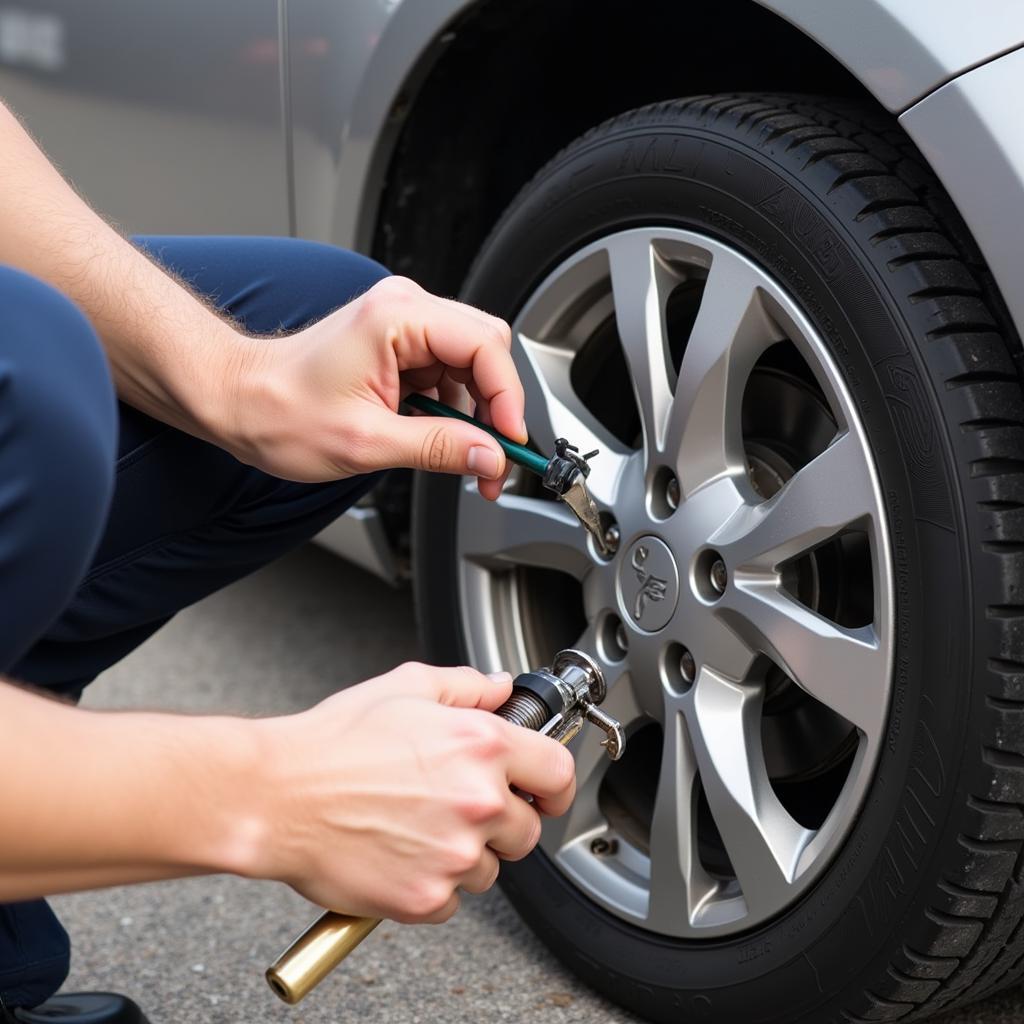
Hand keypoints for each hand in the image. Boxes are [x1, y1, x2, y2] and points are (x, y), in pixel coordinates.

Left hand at [228, 276, 524, 499]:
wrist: (237, 401)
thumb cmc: (279, 411)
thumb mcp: (366, 443)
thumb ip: (438, 448)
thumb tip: (490, 458)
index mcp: (396, 318)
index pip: (484, 346)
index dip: (508, 398)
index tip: (510, 442)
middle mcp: (403, 309)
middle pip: (486, 348)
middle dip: (497, 405)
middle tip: (494, 455)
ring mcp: (401, 324)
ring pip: (470, 363)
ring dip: (475, 411)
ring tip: (462, 454)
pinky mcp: (397, 344)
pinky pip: (447, 372)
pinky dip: (453, 408)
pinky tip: (438, 435)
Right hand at [249, 663, 575, 922]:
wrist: (278, 796)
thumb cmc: (334, 742)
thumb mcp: (406, 688)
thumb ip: (466, 686)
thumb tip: (501, 688)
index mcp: (481, 745)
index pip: (558, 773)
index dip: (555, 785)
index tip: (544, 792)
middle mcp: (478, 801)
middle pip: (526, 831)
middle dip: (500, 823)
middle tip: (456, 808)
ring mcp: (454, 854)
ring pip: (489, 869)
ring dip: (464, 855)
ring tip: (416, 828)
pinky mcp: (426, 897)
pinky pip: (452, 902)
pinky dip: (432, 887)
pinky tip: (400, 855)